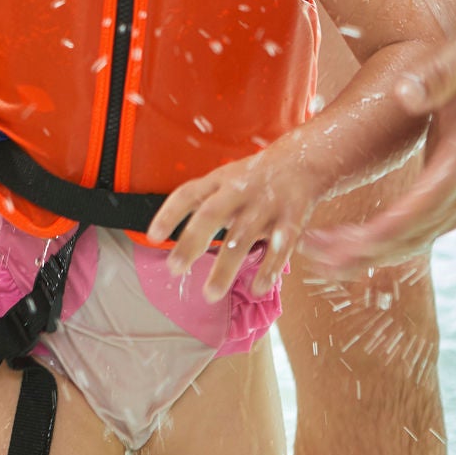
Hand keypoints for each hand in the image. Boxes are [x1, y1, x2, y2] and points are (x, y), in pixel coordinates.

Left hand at [148, 145, 326, 300]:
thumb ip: (204, 203)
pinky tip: (257, 289)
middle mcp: (240, 191)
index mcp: (221, 181)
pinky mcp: (292, 220)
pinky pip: (279, 249)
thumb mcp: (227, 180)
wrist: (303, 161)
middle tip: (174, 268)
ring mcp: (266, 205)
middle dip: (192, 241)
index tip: (152, 237)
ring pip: (242, 238)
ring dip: (225, 268)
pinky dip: (268, 270)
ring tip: (210, 293)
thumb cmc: (257, 178)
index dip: (170, 214)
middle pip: (211, 214)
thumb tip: (171, 233)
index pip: (189, 193)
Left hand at [302, 31, 455, 273]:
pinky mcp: (453, 205)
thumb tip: (405, 93)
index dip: (388, 227)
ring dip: (366, 254)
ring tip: (317, 257)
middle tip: (316, 255)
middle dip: (366, 250)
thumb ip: (436, 75)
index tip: (349, 241)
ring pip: (413, 242)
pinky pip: (415, 235)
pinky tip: (344, 247)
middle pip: (416, 234)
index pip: (427, 204)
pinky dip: (380, 246)